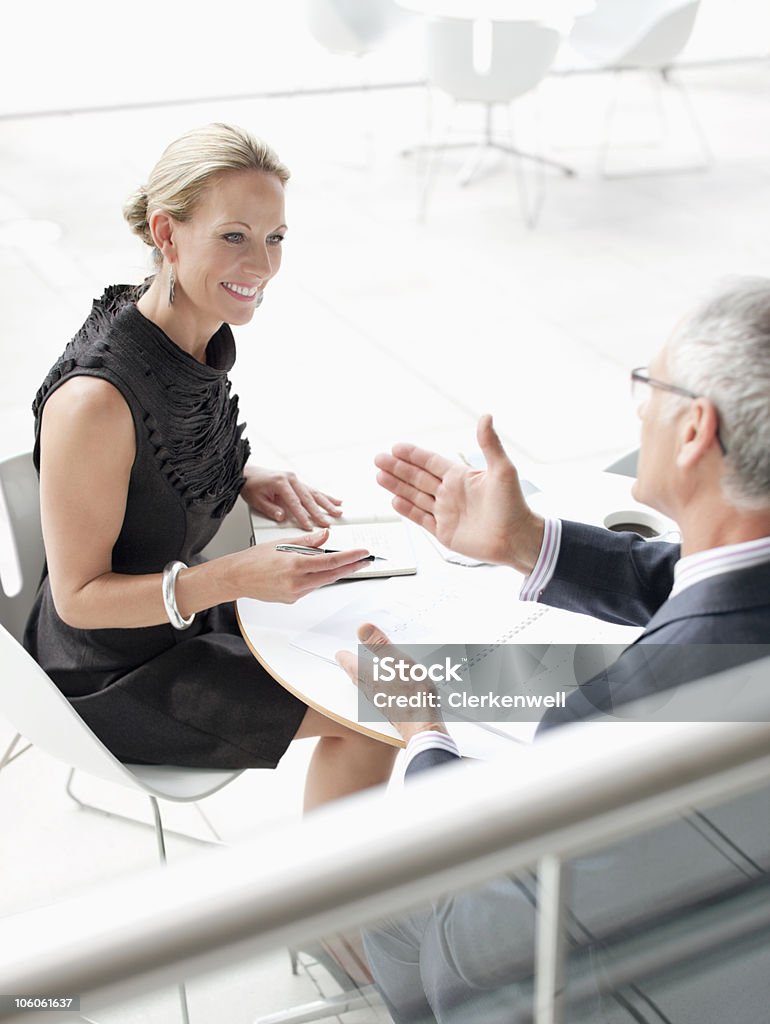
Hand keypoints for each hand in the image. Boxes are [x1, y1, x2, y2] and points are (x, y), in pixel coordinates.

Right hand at [232, 529, 368, 603]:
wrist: (236, 578)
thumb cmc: (254, 559)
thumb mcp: (282, 542)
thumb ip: (307, 541)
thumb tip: (325, 536)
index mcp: (295, 564)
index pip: (330, 561)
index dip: (350, 558)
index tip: (363, 553)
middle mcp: (297, 582)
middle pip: (332, 575)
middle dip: (351, 567)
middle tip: (366, 561)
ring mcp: (295, 593)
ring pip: (322, 581)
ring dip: (334, 572)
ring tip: (346, 562)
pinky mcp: (292, 599)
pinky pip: (311, 587)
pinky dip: (316, 577)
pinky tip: (313, 570)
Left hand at [242, 466, 342, 528]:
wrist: (248, 473)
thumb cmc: (251, 485)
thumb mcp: (257, 500)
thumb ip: (270, 509)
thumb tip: (282, 517)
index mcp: (281, 482)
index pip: (294, 502)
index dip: (302, 516)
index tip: (309, 525)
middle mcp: (291, 479)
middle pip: (308, 498)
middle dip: (319, 512)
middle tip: (327, 522)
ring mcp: (296, 479)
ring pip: (315, 493)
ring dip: (327, 503)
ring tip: (338, 512)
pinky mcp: (298, 482)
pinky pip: (314, 490)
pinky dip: (325, 496)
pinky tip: (336, 501)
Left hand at [336, 623, 448, 743]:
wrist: (423, 726)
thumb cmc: (412, 695)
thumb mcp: (399, 661)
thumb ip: (381, 645)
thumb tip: (362, 628)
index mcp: (370, 676)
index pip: (351, 664)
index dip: (344, 656)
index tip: (339, 653)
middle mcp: (372, 690)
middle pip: (356, 677)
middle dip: (350, 668)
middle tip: (345, 662)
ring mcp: (381, 702)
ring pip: (366, 687)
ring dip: (361, 678)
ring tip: (360, 673)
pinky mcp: (391, 710)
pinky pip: (378, 695)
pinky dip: (375, 688)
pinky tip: (383, 689)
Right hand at [375, 415, 543, 574]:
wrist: (517, 539)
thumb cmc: (514, 505)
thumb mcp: (503, 470)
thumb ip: (490, 444)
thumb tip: (486, 416)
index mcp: (461, 477)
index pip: (430, 462)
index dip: (413, 455)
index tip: (395, 447)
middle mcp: (450, 493)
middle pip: (418, 477)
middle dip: (397, 468)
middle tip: (378, 459)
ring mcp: (446, 513)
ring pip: (415, 496)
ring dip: (397, 486)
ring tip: (379, 476)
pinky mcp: (444, 532)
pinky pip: (421, 518)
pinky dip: (407, 510)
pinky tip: (394, 501)